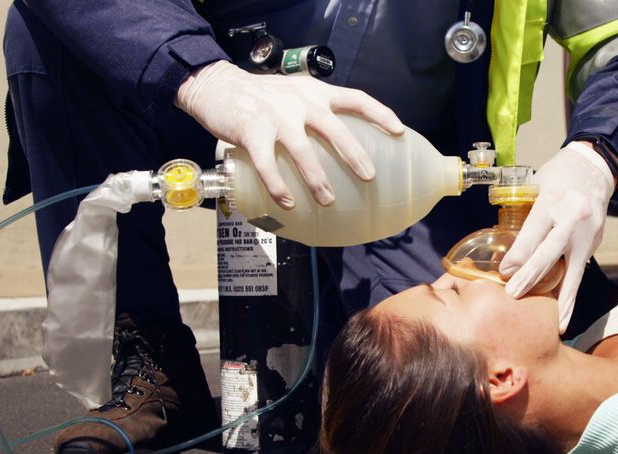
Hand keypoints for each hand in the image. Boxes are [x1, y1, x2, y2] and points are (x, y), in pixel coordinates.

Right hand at [176, 60, 404, 208]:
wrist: (218, 85)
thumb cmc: (262, 96)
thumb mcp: (296, 92)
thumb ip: (318, 110)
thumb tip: (345, 141)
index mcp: (316, 92)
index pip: (356, 98)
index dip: (380, 113)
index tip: (399, 131)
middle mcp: (300, 102)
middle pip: (334, 129)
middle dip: (354, 154)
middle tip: (369, 177)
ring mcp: (275, 117)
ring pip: (302, 151)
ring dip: (316, 179)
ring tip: (328, 201)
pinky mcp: (251, 132)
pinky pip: (268, 164)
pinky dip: (278, 186)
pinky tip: (288, 203)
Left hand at [499, 142, 615, 332]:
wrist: (595, 168)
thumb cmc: (557, 176)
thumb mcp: (535, 184)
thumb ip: (522, 212)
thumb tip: (502, 247)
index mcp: (552, 199)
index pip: (534, 232)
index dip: (519, 255)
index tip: (505, 273)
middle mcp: (572, 217)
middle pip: (550, 252)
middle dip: (531, 277)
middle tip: (515, 296)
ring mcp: (587, 232)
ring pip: (573, 270)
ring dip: (563, 298)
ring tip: (557, 323)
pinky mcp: (594, 242)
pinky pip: (580, 270)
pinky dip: (572, 292)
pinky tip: (565, 311)